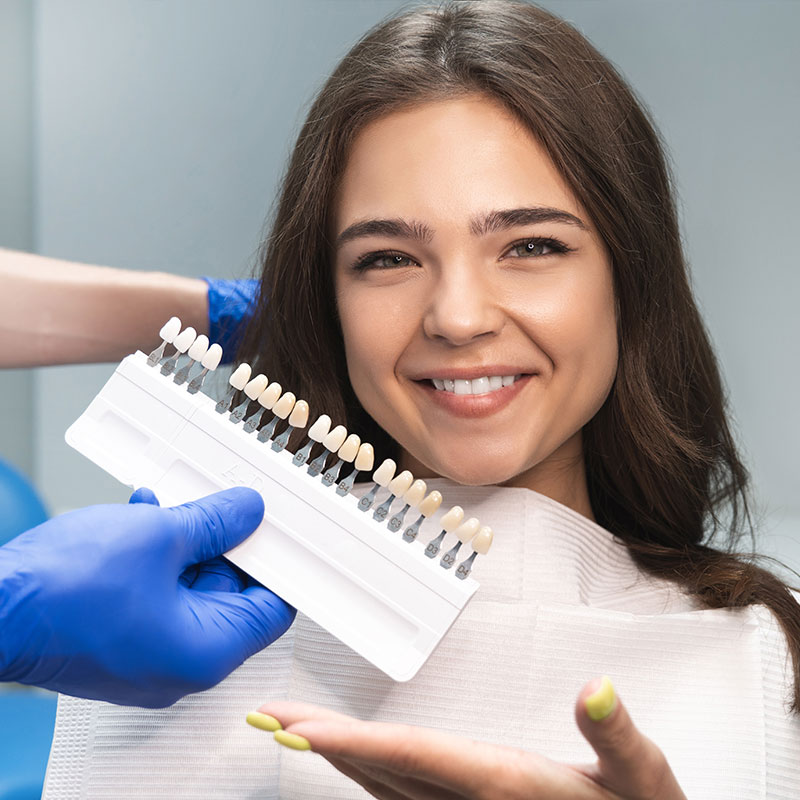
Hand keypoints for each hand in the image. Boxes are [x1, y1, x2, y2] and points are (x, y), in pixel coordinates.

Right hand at [0, 487, 294, 706]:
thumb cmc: (64, 591)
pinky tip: (143, 518)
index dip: (279, 564)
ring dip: (186, 544)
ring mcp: (147, 657)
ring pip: (188, 590)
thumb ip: (215, 523)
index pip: (273, 609)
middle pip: (230, 596)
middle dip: (225, 545)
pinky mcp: (118, 644)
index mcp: (206, 652)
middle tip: (223, 507)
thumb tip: (246, 512)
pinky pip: (156, 597)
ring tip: (172, 506)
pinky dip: (157, 559)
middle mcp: (181, 665)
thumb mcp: (161, 536)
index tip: (276, 532)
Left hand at [250, 677, 685, 798]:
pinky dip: (368, 770)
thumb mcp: (642, 779)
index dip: (354, 743)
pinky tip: (354, 760)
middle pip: (381, 770)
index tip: (301, 731)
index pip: (415, 756)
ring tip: (295, 730)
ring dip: (337, 755)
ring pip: (384, 785)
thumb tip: (596, 687)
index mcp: (502, 785)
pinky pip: (402, 794)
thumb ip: (615, 735)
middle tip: (271, 719)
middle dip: (322, 743)